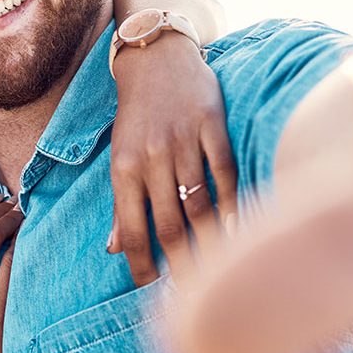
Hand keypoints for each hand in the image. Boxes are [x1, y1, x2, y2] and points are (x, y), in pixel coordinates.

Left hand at [109, 33, 237, 286]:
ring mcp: (184, 141)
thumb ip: (120, 203)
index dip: (140, 263)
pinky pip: (226, 173)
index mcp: (123, 168)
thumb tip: (115, 249)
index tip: (149, 287)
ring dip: (208, 242)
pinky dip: (233, 205)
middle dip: (178, 263)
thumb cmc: (135, 117)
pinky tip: (237, 231)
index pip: (131, 228)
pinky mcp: (212, 125)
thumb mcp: (119, 156)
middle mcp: (152, 157)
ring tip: (214, 271)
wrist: (155, 59)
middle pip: (168, 223)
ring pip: (199, 203)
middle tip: (188, 292)